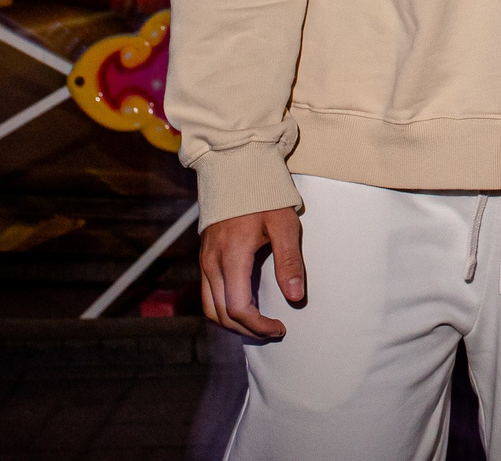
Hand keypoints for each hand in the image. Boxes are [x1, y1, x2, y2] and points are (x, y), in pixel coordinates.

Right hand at [198, 207, 304, 339]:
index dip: (258, 326)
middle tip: (272, 331)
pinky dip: (222, 308)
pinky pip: (208, 293)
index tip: (280, 327)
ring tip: (258, 324)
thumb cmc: (264, 195)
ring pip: (210, 307)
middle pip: (221, 314)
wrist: (236, 169)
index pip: (238, 308)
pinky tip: (244, 306)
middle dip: (246, 329)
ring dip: (232, 322)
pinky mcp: (204, 256)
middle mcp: (212, 262)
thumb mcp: (284, 225)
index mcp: (231, 257)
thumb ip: (289, 261)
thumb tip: (295, 297)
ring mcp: (204, 260)